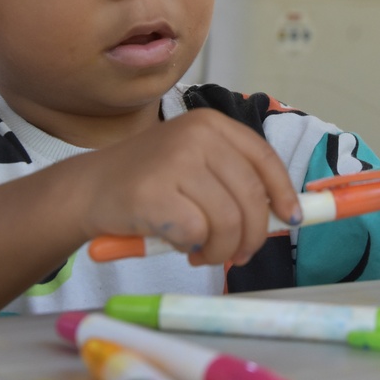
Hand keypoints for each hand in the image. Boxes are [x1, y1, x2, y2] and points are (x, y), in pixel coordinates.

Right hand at [76, 108, 301, 266]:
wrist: (87, 188)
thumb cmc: (149, 181)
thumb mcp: (194, 164)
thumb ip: (234, 181)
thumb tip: (285, 214)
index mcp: (211, 124)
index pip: (264, 159)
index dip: (283, 193)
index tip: (291, 218)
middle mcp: (196, 136)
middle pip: (250, 198)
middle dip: (253, 236)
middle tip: (238, 255)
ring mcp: (174, 162)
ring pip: (228, 222)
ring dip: (221, 249)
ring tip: (203, 252)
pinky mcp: (153, 193)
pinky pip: (196, 234)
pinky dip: (191, 247)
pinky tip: (176, 242)